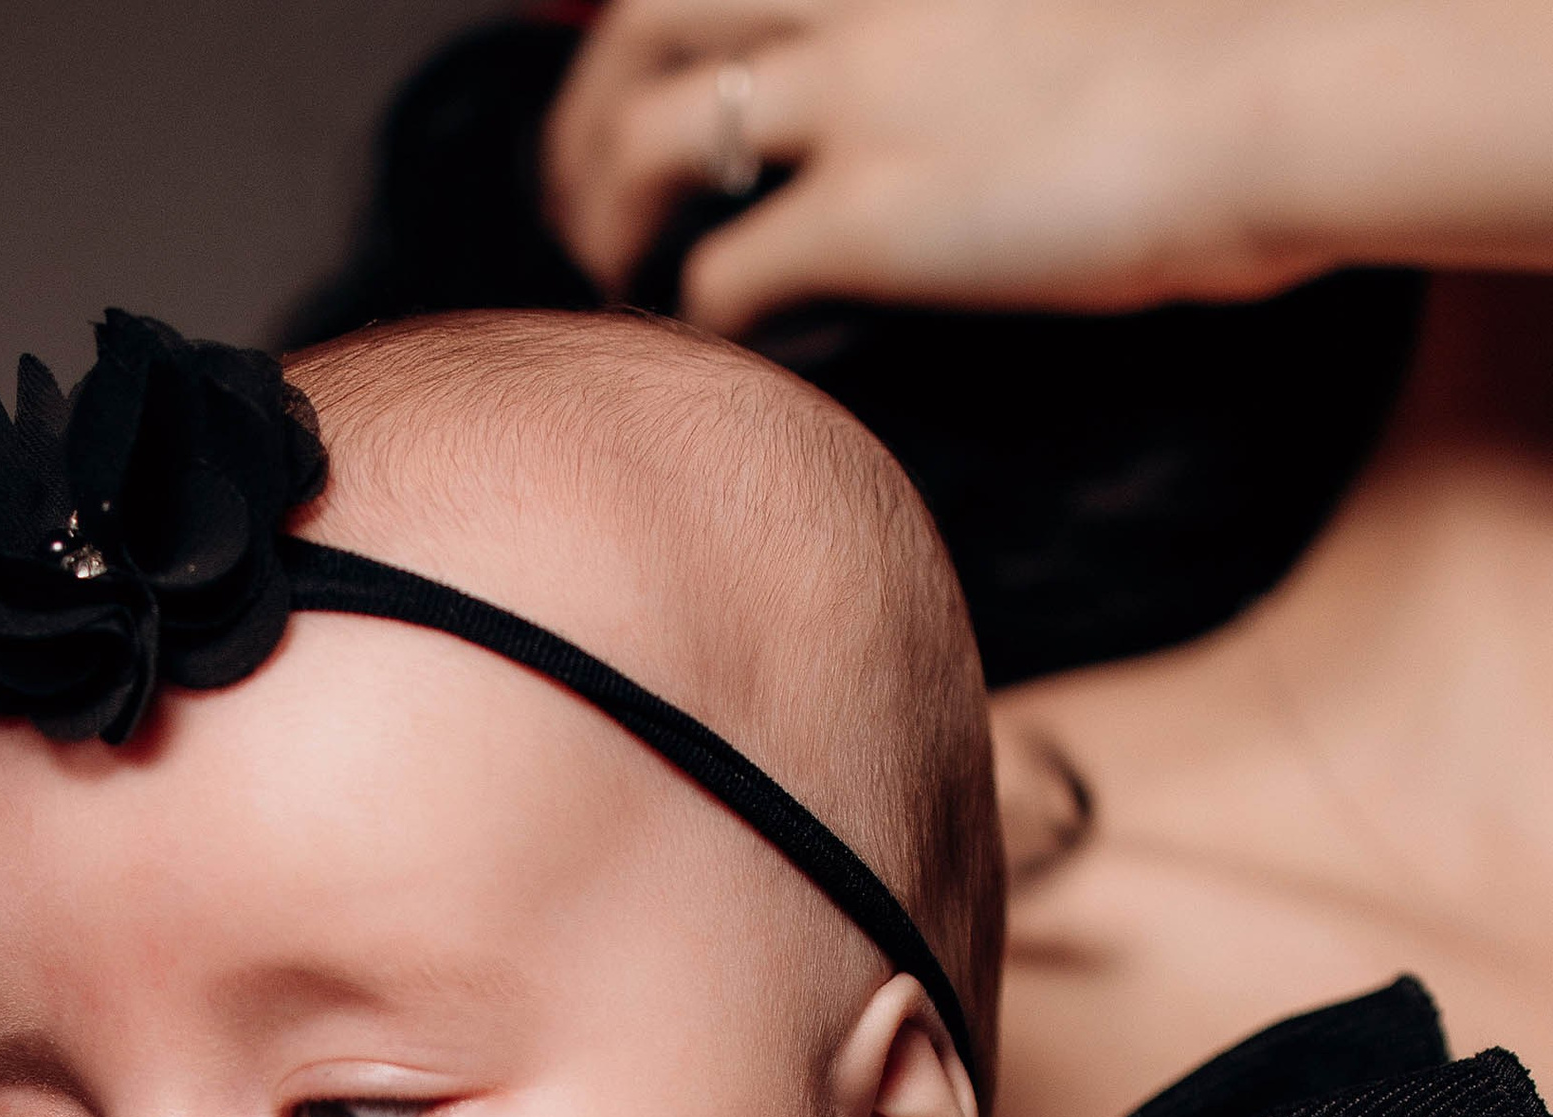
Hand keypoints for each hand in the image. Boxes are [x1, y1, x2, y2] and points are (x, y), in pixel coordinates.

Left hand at [544, 0, 1552, 334]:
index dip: (643, 18)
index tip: (627, 66)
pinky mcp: (875, 215)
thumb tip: (883, 75)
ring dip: (607, 212)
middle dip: (583, 109)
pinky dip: (695, 315)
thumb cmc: (1201, 53)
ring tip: (614, 274)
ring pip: (651, 141)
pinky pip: (726, 271)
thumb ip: (942, 19)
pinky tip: (711, 346)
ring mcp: (858, 96)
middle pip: (644, 22)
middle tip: (579, 194)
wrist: (1275, 100)